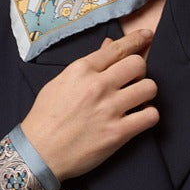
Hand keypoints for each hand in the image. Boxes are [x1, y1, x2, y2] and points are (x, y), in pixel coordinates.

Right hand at [20, 30, 158, 181]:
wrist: (38, 153)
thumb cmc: (46, 118)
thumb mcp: (60, 82)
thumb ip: (88, 65)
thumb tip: (109, 45)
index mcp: (82, 70)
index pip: (119, 48)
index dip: (137, 39)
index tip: (147, 36)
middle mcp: (97, 86)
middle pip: (138, 64)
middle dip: (139, 71)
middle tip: (133, 81)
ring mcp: (109, 109)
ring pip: (149, 88)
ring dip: (146, 93)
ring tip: (136, 101)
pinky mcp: (117, 133)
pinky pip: (150, 116)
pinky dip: (149, 116)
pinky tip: (139, 118)